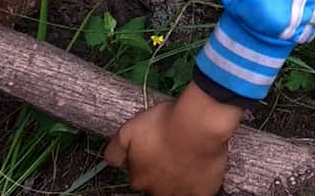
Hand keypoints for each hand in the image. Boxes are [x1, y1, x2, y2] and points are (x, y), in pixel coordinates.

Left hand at [105, 82, 243, 195]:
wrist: (198, 124)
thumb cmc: (164, 125)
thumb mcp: (127, 131)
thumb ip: (115, 150)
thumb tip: (111, 161)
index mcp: (139, 179)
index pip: (138, 176)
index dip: (146, 160)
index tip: (154, 147)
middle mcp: (158, 191)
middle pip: (157, 184)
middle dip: (162, 170)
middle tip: (170, 149)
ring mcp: (181, 193)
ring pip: (176, 187)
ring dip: (178, 175)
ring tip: (185, 155)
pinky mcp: (202, 192)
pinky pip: (199, 190)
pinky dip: (199, 180)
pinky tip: (199, 164)